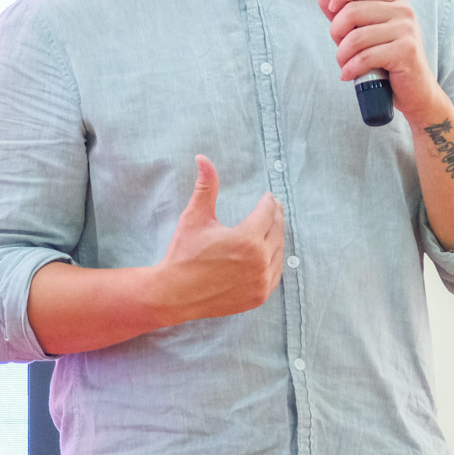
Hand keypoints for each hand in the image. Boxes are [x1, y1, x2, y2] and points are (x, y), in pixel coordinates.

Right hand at [147, 155, 283, 325]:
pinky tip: (269, 251)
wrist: (173, 294)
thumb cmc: (183, 254)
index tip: (266, 196)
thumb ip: (206, 186)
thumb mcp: (194, 217)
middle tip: (273, 207)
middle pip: (277, 230)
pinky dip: (274, 259)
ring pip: (279, 251)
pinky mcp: (260, 296)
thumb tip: (203, 157)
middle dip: (275, 216)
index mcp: (247, 239)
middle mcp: (259, 261)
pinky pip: (276, 272)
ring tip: (272, 227)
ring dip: (277, 237)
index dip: (268, 201)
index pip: (267, 212)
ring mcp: (262, 281)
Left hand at [319, 0, 441, 122]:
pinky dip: (351, 68)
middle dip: (337, 32)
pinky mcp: (406, 51)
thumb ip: (345, 16)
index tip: (332, 9)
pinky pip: (366, 56)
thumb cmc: (388, 63)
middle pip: (353, 10)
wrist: (415, 92)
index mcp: (395, 2)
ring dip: (342, 55)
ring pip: (356, 37)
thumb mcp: (365, 36)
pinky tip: (349, 75)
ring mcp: (407, 30)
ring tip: (345, 65)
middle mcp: (403, 11)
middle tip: (340, 50)